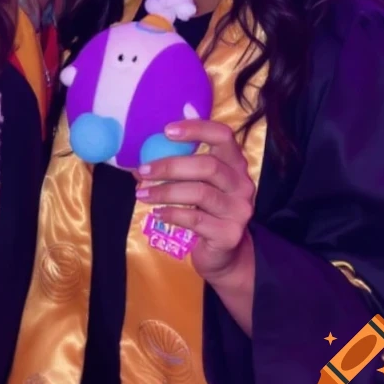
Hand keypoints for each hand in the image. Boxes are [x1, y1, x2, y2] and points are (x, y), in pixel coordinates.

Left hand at [135, 119, 254, 283]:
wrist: (222, 255)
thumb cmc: (205, 210)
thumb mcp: (197, 183)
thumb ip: (181, 160)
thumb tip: (151, 140)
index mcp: (235, 163)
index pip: (223, 135)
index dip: (197, 128)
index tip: (167, 131)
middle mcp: (242, 184)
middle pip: (208, 166)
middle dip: (170, 166)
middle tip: (143, 170)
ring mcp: (239, 210)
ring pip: (200, 192)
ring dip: (165, 191)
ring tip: (141, 193)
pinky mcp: (229, 233)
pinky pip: (195, 218)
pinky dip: (172, 213)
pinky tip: (157, 213)